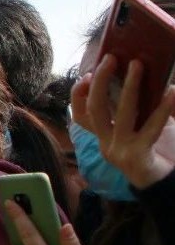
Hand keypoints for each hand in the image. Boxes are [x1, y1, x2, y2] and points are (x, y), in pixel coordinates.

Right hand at [71, 55, 174, 188]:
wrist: (162, 186)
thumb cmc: (153, 154)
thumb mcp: (137, 130)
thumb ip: (133, 110)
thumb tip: (138, 75)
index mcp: (102, 138)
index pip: (79, 115)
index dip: (79, 94)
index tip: (88, 74)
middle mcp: (106, 144)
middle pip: (95, 109)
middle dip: (102, 81)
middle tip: (111, 58)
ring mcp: (121, 150)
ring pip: (121, 114)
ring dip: (130, 87)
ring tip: (139, 65)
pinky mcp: (139, 155)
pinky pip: (151, 127)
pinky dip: (162, 108)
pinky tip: (171, 92)